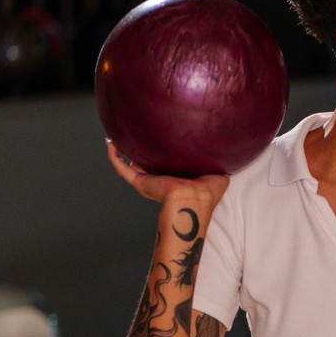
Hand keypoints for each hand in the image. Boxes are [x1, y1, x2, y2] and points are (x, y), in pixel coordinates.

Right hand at [107, 140, 228, 211]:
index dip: (164, 156)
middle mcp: (160, 181)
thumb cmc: (206, 193)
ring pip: (130, 166)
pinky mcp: (140, 182)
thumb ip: (219, 166)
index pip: (167, 166)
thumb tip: (225, 153)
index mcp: (176, 180)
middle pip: (147, 165)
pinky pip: (121, 168)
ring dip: (122, 153)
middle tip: (137, 137)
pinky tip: (110, 142)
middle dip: (141, 153)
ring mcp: (148, 182)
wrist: (192, 200)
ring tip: (117, 138)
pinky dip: (114, 156)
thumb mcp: (218, 176)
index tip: (161, 142)